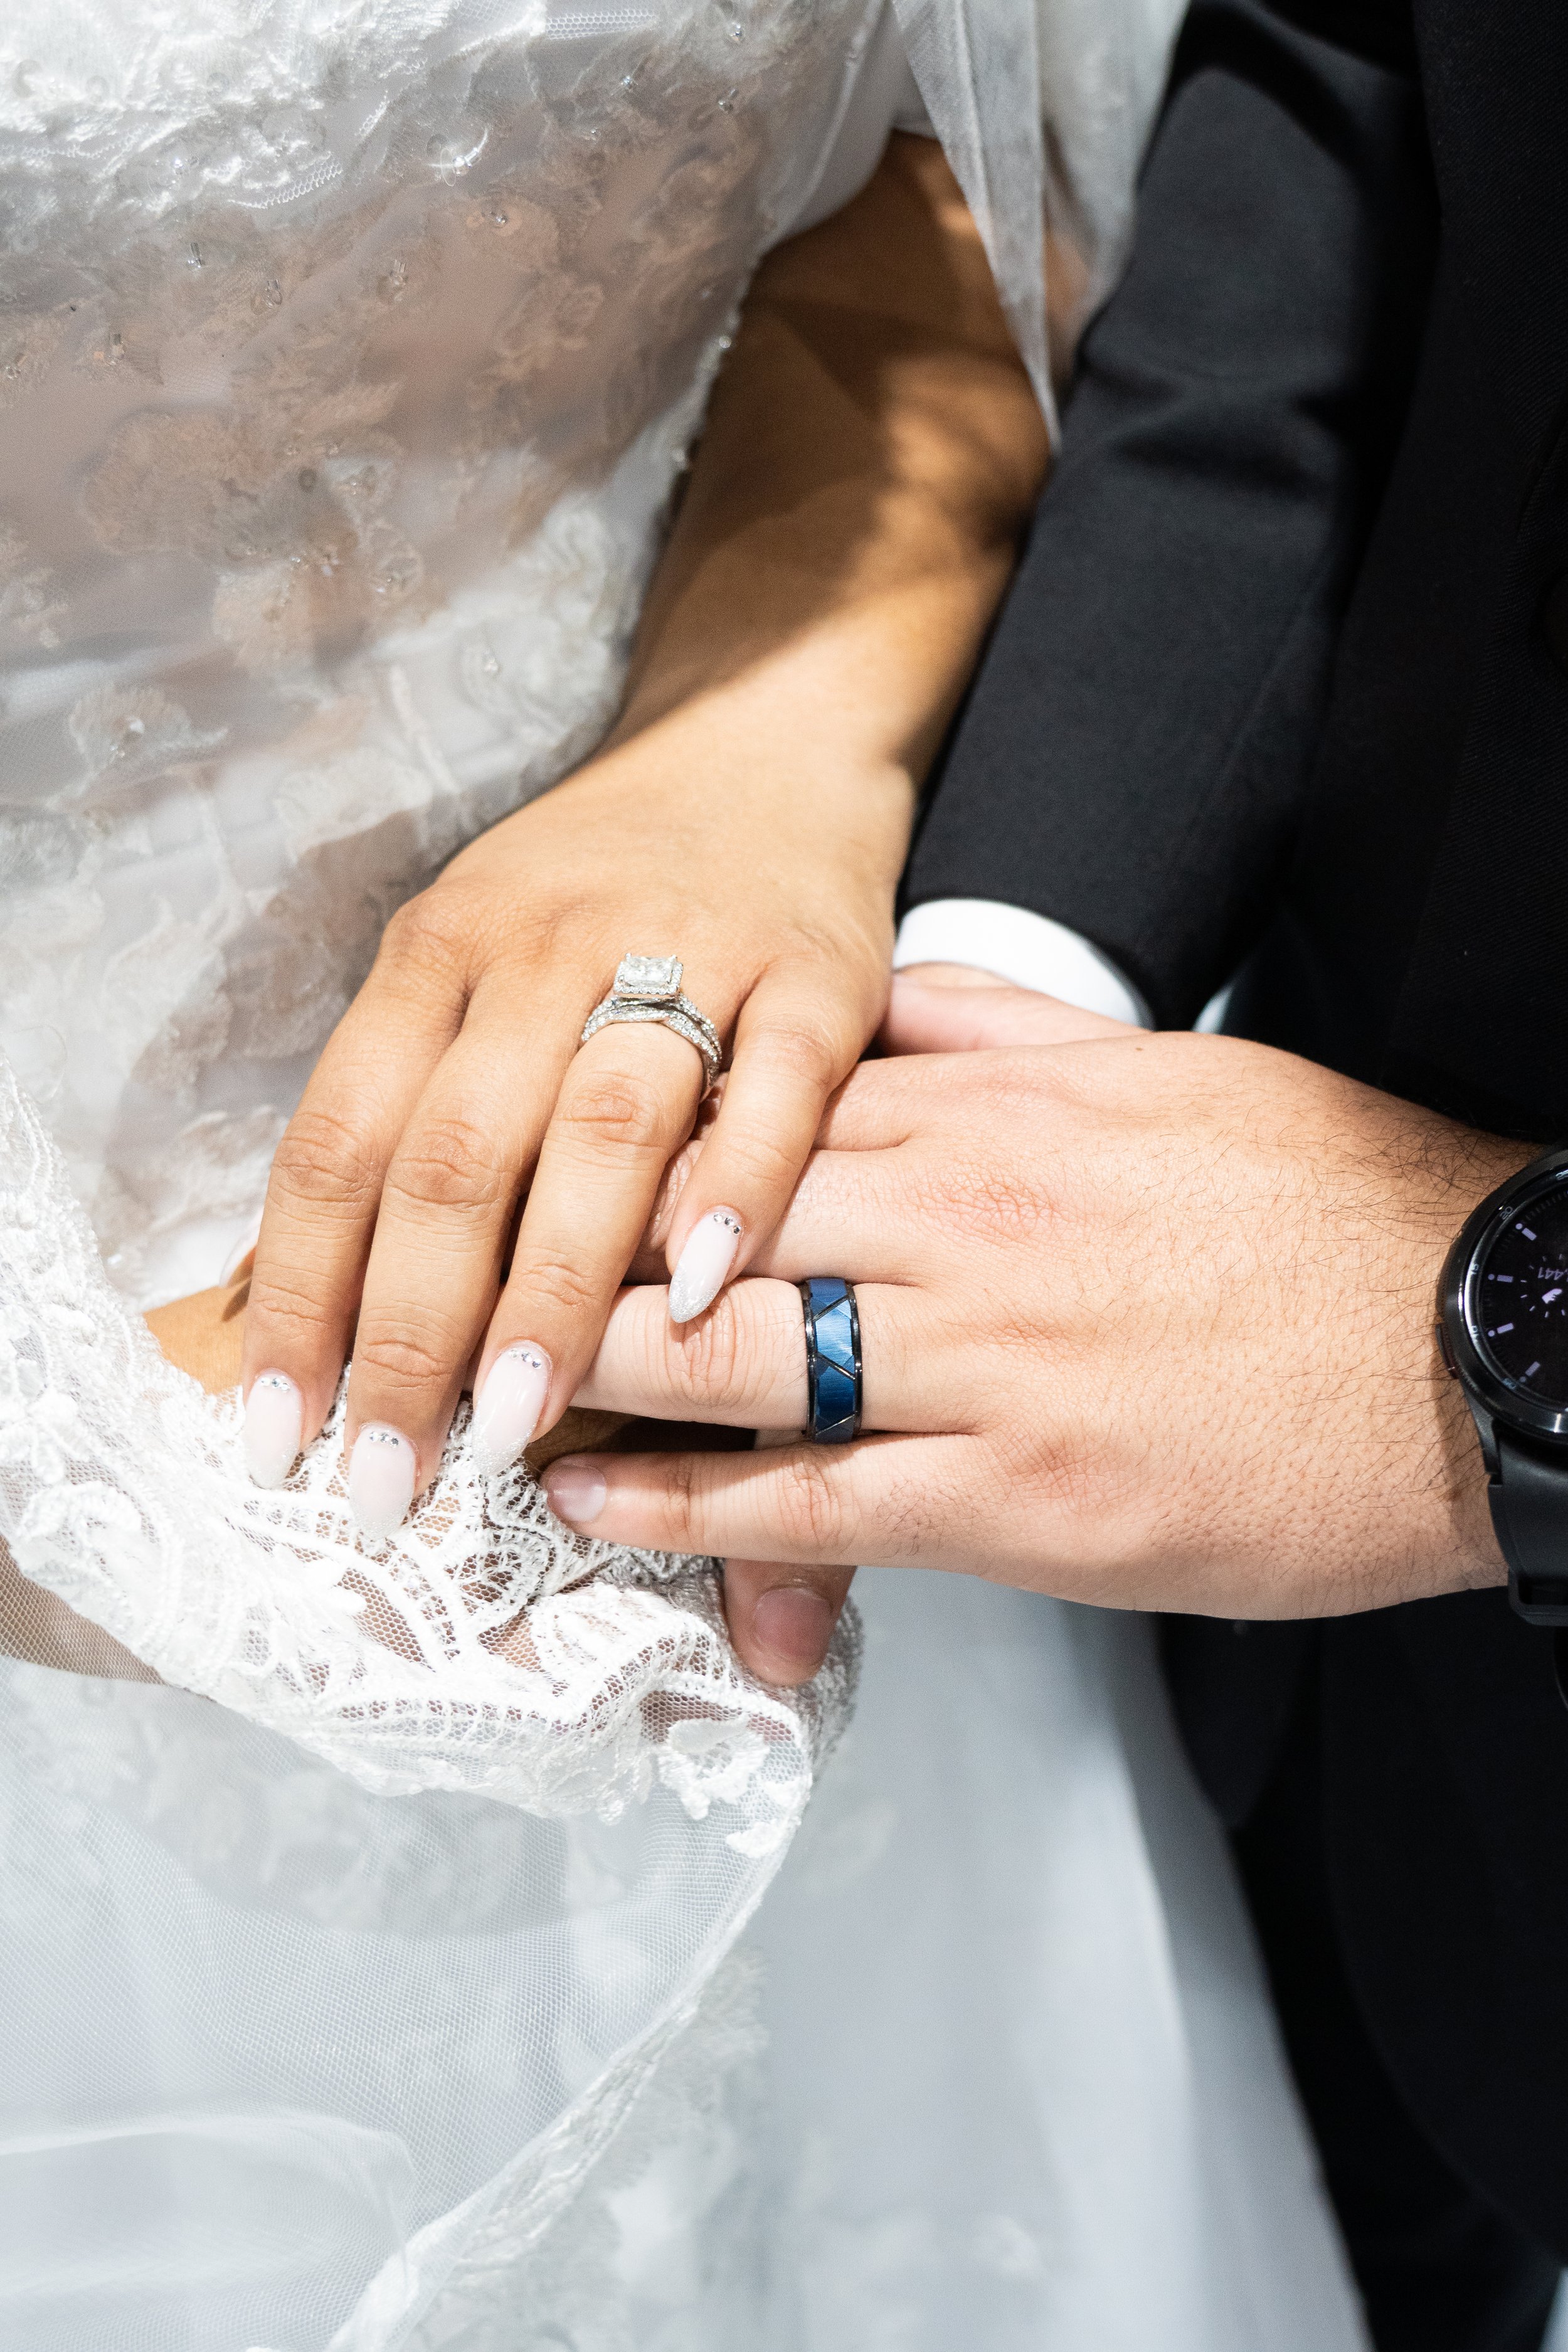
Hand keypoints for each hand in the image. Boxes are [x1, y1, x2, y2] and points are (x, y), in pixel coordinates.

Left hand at [235, 134, 1046, 1533]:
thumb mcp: (477, 963)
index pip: (339, 1139)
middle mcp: (544, 944)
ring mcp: (688, 950)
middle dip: (411, 1330)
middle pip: (454, 1153)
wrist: (766, 745)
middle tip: (391, 1478)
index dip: (298, 1294)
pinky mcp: (818, 971)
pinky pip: (775, 1092)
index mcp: (439, 949)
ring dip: (551, 1287)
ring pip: (601, 1131)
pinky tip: (698, 1289)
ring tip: (515, 1422)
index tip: (278, 1431)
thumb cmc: (604, 889)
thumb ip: (415, 1118)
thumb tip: (311, 1310)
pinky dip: (734, 1189)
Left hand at [549, 1031, 1525, 1681]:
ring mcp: (980, 1363)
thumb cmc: (1323, 1206)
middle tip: (451, 1284)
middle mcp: (960, 1220)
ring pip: (724, 1355)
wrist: (1476, 1340)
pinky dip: (678, 1505)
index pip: (747, 1104)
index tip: (527, 1156)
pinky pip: (807, 1499)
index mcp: (989, 1109)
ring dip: (579, 1376)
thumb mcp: (1155, 1069)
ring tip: (476, 1396)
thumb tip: (881, 986)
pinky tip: (586, 1502)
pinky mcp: (1017, 1499)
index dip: (617, 1138)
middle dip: (557, 1251)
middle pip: (700, 1219)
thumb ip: (1000, 1026)